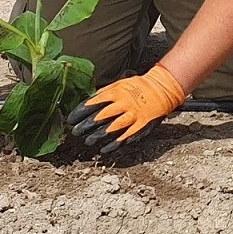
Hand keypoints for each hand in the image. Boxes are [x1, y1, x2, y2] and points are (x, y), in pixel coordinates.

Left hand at [69, 67, 186, 153]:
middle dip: (86, 126)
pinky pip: (126, 137)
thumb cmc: (137, 86)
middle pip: (101, 116)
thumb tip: (88, 102)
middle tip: (75, 132)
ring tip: (87, 141)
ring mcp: (133, 115)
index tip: (71, 119)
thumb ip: (104, 93)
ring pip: (112, 128)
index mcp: (116, 92)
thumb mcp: (119, 84)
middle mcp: (124, 104)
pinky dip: (114, 144)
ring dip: (98, 136)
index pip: (94, 103)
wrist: (162, 89)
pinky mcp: (141, 126)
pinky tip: (104, 149)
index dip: (80, 112)